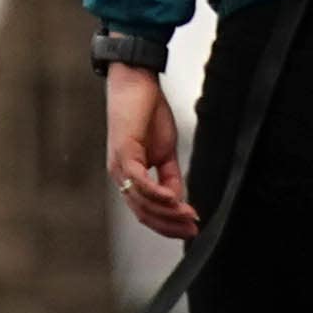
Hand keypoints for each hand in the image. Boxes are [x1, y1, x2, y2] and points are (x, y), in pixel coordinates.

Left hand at [106, 62, 194, 241]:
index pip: (147, 211)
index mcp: (129, 177)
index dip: (169, 224)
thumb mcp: (165, 151)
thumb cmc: (148, 113)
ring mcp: (119, 165)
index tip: (192, 228)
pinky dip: (156, 193)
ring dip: (167, 212)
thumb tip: (178, 201)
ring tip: (188, 216)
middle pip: (143, 213)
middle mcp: (120, 176)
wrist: (136, 82)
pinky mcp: (124, 152)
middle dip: (169, 225)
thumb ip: (170, 177)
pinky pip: (139, 181)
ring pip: (141, 201)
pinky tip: (173, 199)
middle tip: (193, 230)